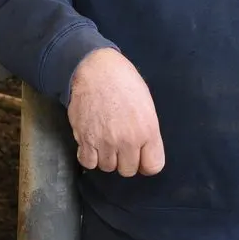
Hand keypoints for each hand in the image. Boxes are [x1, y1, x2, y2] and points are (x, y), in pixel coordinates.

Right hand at [68, 48, 164, 176]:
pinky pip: (88, 162)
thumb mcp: (146, 105)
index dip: (146, 163)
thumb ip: (147, 131)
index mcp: (148, 131)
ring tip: (104, 140)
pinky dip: (89, 157)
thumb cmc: (123, 81)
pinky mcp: (85, 139)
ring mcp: (105, 141)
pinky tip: (91, 145)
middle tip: (119, 144)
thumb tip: (143, 150)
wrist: (95, 69)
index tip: (140, 155)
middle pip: (129, 170)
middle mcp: (128, 140)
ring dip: (106, 157)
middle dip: (125, 159)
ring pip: (108, 167)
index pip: (153, 166)